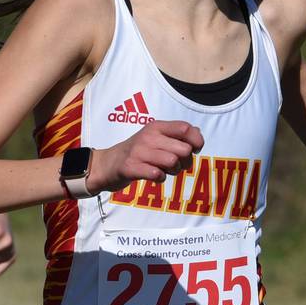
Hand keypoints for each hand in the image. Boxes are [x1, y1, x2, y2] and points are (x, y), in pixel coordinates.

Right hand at [87, 120, 203, 193]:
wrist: (107, 164)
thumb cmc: (138, 152)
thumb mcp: (155, 137)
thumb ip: (176, 134)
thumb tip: (198, 134)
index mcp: (156, 127)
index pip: (186, 128)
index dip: (196, 141)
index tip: (193, 150)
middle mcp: (148, 136)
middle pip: (184, 150)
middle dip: (185, 162)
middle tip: (175, 165)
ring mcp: (138, 152)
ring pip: (172, 162)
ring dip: (172, 171)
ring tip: (164, 170)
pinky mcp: (130, 167)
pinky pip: (156, 174)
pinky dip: (159, 178)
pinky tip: (154, 176)